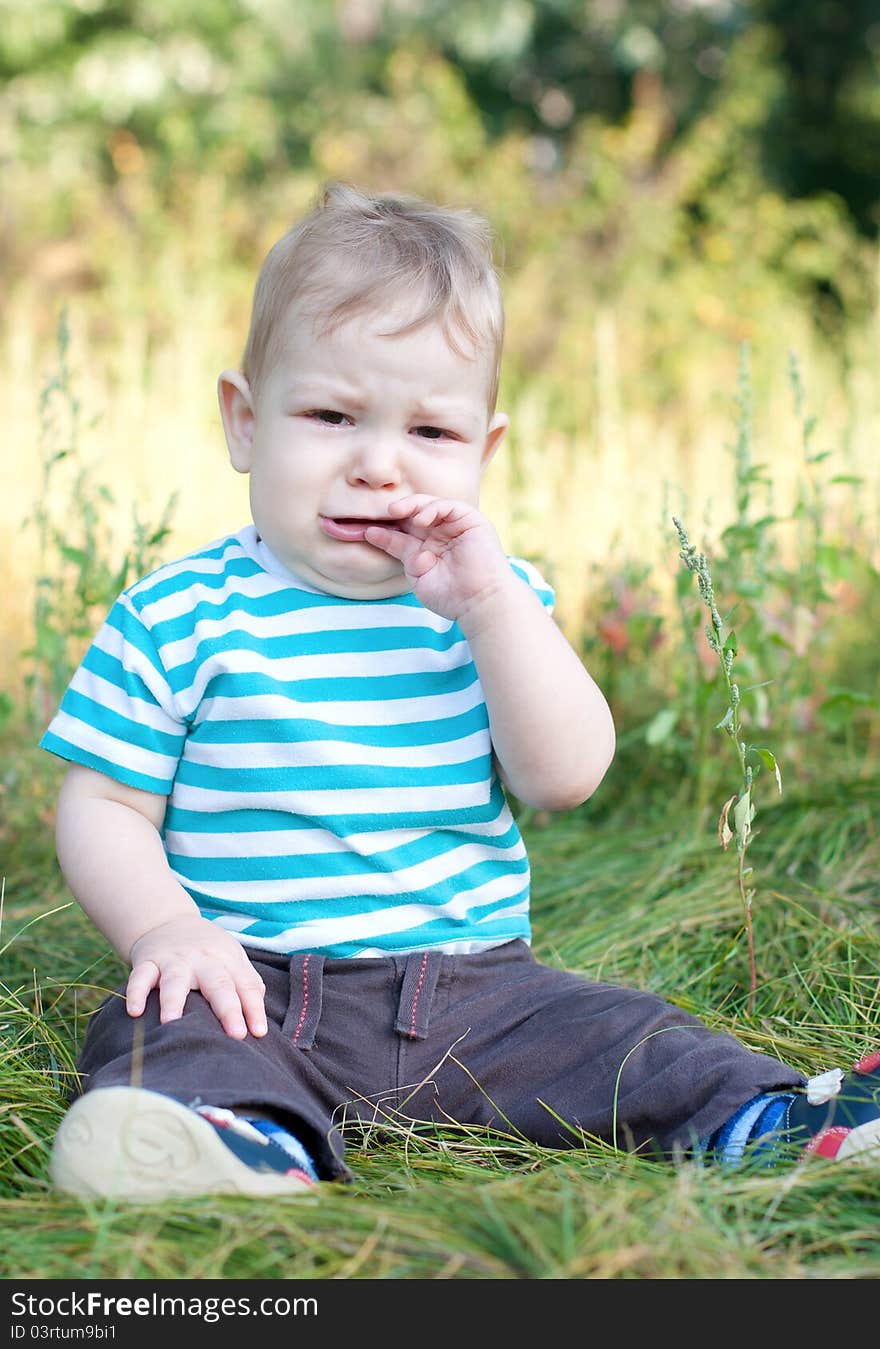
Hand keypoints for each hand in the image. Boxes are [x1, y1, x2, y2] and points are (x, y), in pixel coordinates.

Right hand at [127, 915, 267, 1039]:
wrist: (167, 920)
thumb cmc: (208, 950)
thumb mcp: (232, 958)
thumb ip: (247, 985)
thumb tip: (258, 1022)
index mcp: (227, 960)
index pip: (246, 985)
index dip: (254, 1009)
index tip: (259, 1032)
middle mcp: (203, 960)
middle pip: (218, 984)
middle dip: (228, 1009)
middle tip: (236, 1035)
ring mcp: (174, 960)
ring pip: (175, 980)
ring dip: (173, 1001)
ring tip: (172, 1023)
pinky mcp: (147, 962)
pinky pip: (140, 977)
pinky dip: (135, 993)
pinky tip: (134, 1012)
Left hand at [364, 495, 511, 620]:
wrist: (479, 603)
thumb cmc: (451, 595)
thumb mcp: (416, 571)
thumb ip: (398, 550)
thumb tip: (371, 532)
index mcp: (428, 545)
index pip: (404, 528)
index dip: (386, 525)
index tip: (363, 527)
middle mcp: (442, 532)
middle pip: (415, 513)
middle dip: (397, 510)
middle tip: (378, 513)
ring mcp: (457, 525)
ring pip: (430, 505)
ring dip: (411, 505)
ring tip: (395, 511)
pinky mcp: (472, 520)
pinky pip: (449, 506)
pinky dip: (432, 509)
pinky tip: (420, 520)